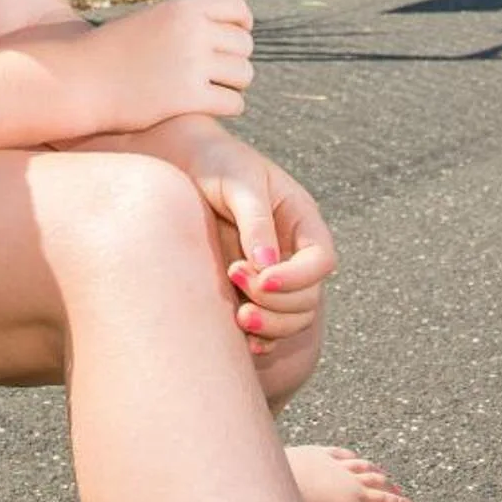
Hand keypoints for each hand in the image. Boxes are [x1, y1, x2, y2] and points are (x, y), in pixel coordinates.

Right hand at [72, 0, 252, 134]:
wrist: (80, 79)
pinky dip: (228, 106)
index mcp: (183, 8)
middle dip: (235, 59)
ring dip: (234, 85)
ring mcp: (192, 65)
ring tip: (215, 89)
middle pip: (244, 45)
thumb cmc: (113, 53)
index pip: (238, 9)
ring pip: (244, 75)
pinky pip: (233, 103)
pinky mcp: (188, 98)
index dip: (242, 25)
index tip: (233, 39)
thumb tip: (232, 34)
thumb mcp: (151, 22)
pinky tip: (212, 106)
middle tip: (217, 72)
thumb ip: (187, 23)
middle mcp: (192, 32)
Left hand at [159, 124, 337, 356]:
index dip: (298, 278)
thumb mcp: (239, 182)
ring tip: (238, 316)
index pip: (321, 260)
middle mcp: (293, 252)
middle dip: (277, 302)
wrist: (180, 167)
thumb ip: (256, 221)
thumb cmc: (217, 164)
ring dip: (270, 325)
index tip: (262, 279)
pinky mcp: (249, 292)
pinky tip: (241, 337)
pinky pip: (270, 327)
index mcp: (301, 220)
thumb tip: (268, 265)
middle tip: (235, 280)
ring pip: (293, 318)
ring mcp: (274, 276)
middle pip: (309, 297)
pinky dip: (262, 337)